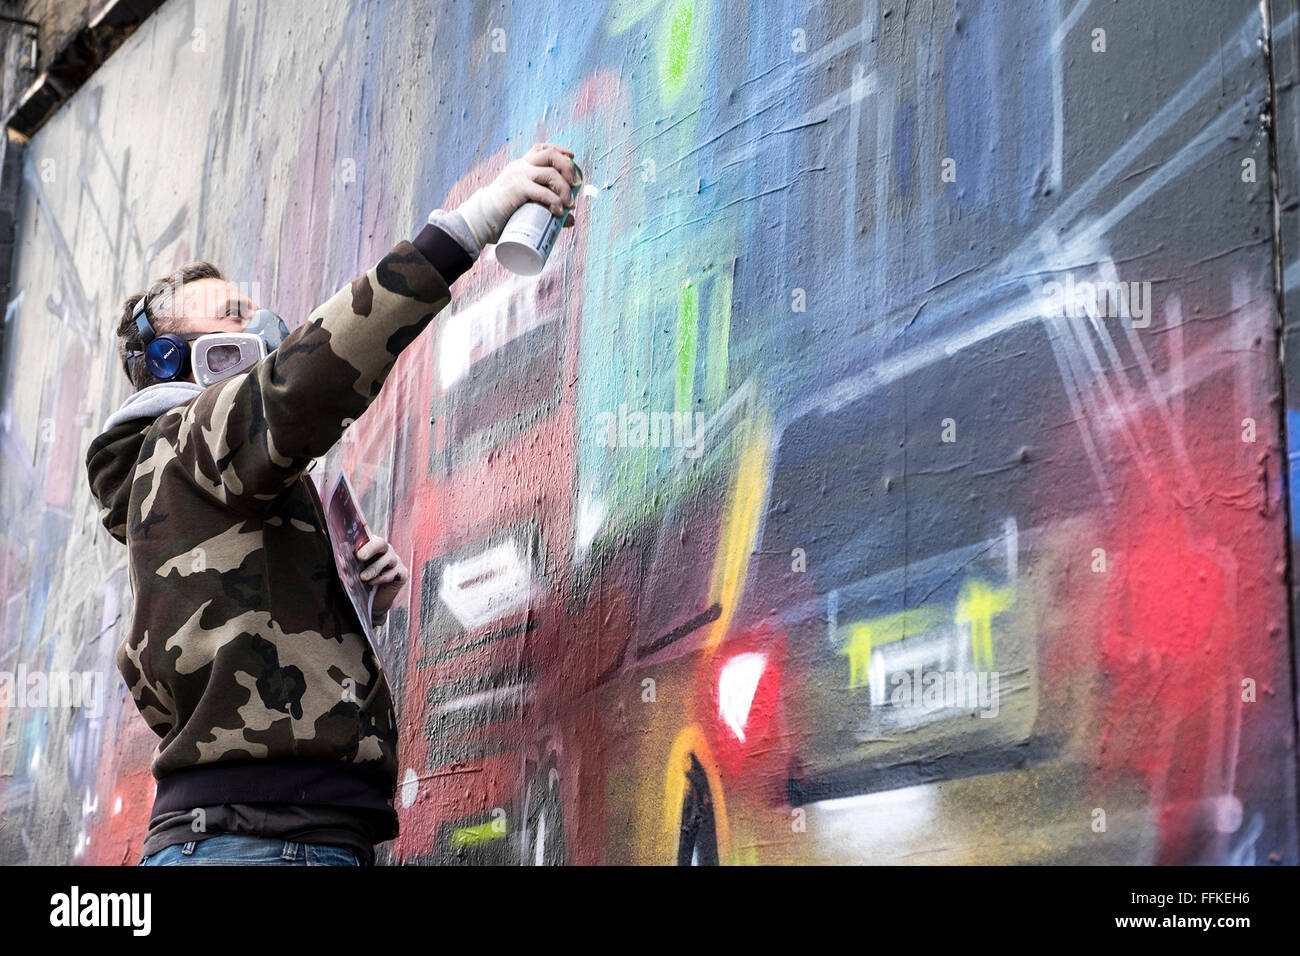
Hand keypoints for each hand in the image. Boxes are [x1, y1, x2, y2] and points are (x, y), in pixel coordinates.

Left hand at [356, 535, 407, 623]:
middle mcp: (385, 550)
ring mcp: (395, 560)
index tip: (349, 544)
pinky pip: (394, 573)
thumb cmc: (362, 581)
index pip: (368, 536)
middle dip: (370, 548)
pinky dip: (382, 578)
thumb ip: (349, 558)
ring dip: (374, 568)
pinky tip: (372, 583)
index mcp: (371, 545)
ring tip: (363, 577)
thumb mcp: (353, 569)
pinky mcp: (402, 573)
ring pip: (388, 559)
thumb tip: (343, 547)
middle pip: (380, 543)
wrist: (374, 599)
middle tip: (360, 556)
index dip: (361, 538)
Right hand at [455, 143, 581, 247]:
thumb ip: (546, 209)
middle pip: (550, 155)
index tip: (572, 158)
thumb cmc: (502, 215)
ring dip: (564, 188)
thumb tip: (570, 220)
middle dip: (567, 167)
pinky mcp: (517, 188)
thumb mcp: (525, 205)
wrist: (480, 220)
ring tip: (569, 204)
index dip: (559, 150)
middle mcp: (520, 166)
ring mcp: (518, 175)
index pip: (542, 148)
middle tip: (576, 185)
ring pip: (550, 172)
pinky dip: (554, 201)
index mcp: (521, 165)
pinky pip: (542, 191)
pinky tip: (559, 211)